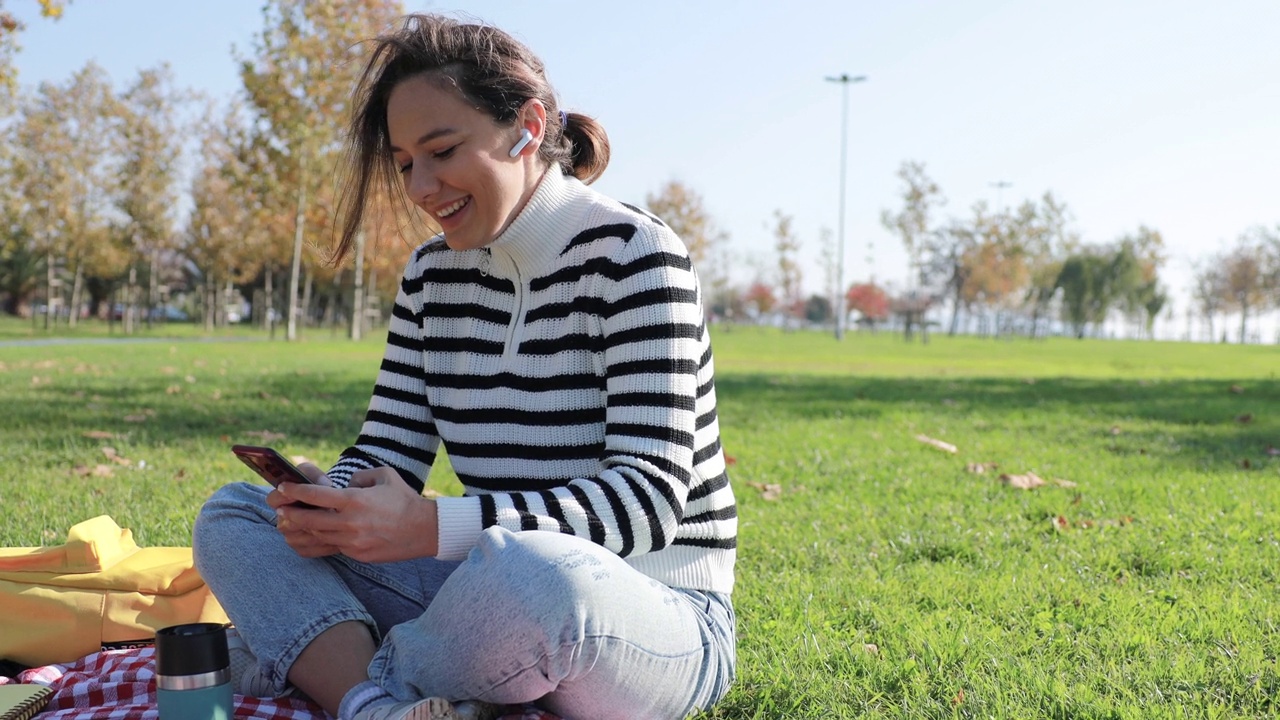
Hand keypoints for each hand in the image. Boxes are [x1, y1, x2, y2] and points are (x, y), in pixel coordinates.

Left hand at [272, 465, 438, 562]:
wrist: (424, 529)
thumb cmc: (403, 499)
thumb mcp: (384, 476)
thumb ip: (359, 476)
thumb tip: (345, 484)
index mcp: (355, 500)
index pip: (316, 496)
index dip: (295, 491)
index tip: (283, 487)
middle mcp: (350, 523)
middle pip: (309, 521)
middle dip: (290, 513)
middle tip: (278, 508)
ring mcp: (353, 542)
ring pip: (317, 537)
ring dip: (300, 529)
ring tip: (289, 522)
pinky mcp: (357, 555)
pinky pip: (331, 548)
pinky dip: (318, 541)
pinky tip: (309, 536)